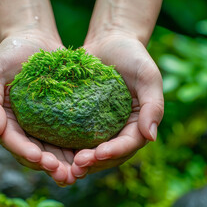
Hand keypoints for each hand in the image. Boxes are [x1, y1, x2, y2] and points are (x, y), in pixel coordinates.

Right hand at [0, 32, 76, 185]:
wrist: (34, 39)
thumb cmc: (9, 55)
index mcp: (6, 121)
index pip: (13, 142)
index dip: (25, 152)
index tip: (40, 158)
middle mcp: (24, 127)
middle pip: (35, 153)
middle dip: (49, 166)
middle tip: (65, 175)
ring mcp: (43, 124)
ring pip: (53, 150)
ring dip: (65, 164)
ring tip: (79, 172)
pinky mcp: (62, 118)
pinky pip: (69, 136)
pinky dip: (77, 148)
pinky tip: (90, 154)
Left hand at [72, 35, 163, 177]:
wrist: (108, 41)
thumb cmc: (132, 55)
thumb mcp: (148, 76)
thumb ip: (153, 105)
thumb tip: (151, 136)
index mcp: (137, 123)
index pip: (128, 144)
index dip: (115, 152)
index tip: (99, 154)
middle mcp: (119, 129)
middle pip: (108, 154)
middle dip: (94, 162)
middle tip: (77, 165)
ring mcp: (100, 126)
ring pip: (91, 150)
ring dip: (79, 161)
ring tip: (64, 166)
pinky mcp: (82, 119)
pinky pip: (75, 136)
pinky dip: (67, 147)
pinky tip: (52, 151)